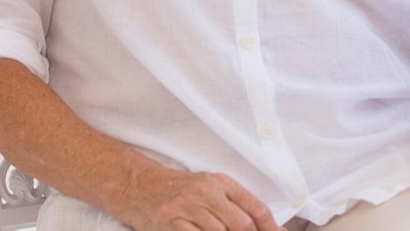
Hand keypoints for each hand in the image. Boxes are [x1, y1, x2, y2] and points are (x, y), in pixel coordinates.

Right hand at [111, 165, 281, 230]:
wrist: (138, 185)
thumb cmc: (177, 189)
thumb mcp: (208, 187)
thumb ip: (233, 204)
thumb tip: (260, 226)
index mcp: (221, 183)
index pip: (255, 207)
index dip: (271, 227)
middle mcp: (207, 193)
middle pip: (240, 225)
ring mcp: (188, 208)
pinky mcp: (170, 222)